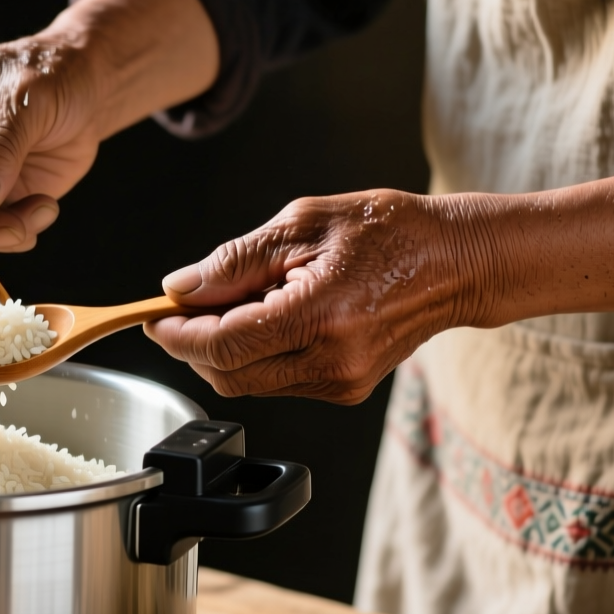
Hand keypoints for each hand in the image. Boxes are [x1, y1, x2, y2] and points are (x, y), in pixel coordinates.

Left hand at [145, 190, 477, 403]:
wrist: (458, 261)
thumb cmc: (390, 231)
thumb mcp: (303, 224)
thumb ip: (235, 261)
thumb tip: (181, 287)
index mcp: (319, 316)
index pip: (222, 346)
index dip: (178, 335)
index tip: (155, 317)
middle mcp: (331, 361)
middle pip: (228, 374)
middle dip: (195, 344)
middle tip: (187, 306)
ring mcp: (340, 382)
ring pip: (249, 382)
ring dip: (226, 349)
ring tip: (246, 299)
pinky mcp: (345, 389)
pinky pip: (278, 380)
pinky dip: (258, 354)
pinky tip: (275, 316)